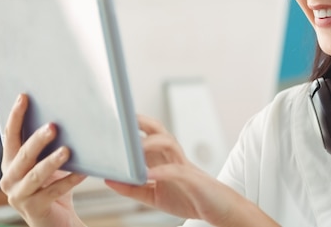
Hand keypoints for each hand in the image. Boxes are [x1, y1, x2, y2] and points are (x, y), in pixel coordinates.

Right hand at [0, 94, 86, 226]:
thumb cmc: (51, 185)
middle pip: (23, 154)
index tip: (24, 96)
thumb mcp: (45, 163)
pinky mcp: (34, 210)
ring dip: (51, 161)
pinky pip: (53, 191)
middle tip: (53, 126)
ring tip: (67, 150)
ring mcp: (19, 196)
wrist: (56, 221)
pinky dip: (69, 180)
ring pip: (35, 175)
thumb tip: (62, 115)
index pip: (9, 135)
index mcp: (10, 163)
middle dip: (37, 139)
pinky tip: (82, 172)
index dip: (16, 115)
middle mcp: (8, 179)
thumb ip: (45, 145)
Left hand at [106, 115, 266, 225]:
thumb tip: (109, 179)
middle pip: (158, 130)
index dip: (132, 126)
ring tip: (134, 148)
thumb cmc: (190, 198)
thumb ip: (133, 188)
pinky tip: (148, 175)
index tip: (114, 120)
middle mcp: (173, 157)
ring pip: (169, 143)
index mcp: (163, 159)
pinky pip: (177, 171)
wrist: (222, 211)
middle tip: (122, 119)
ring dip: (151, 142)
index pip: (147, 134)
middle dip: (141, 122)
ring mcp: (184, 166)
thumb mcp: (154, 196)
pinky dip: (162, 171)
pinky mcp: (193, 180)